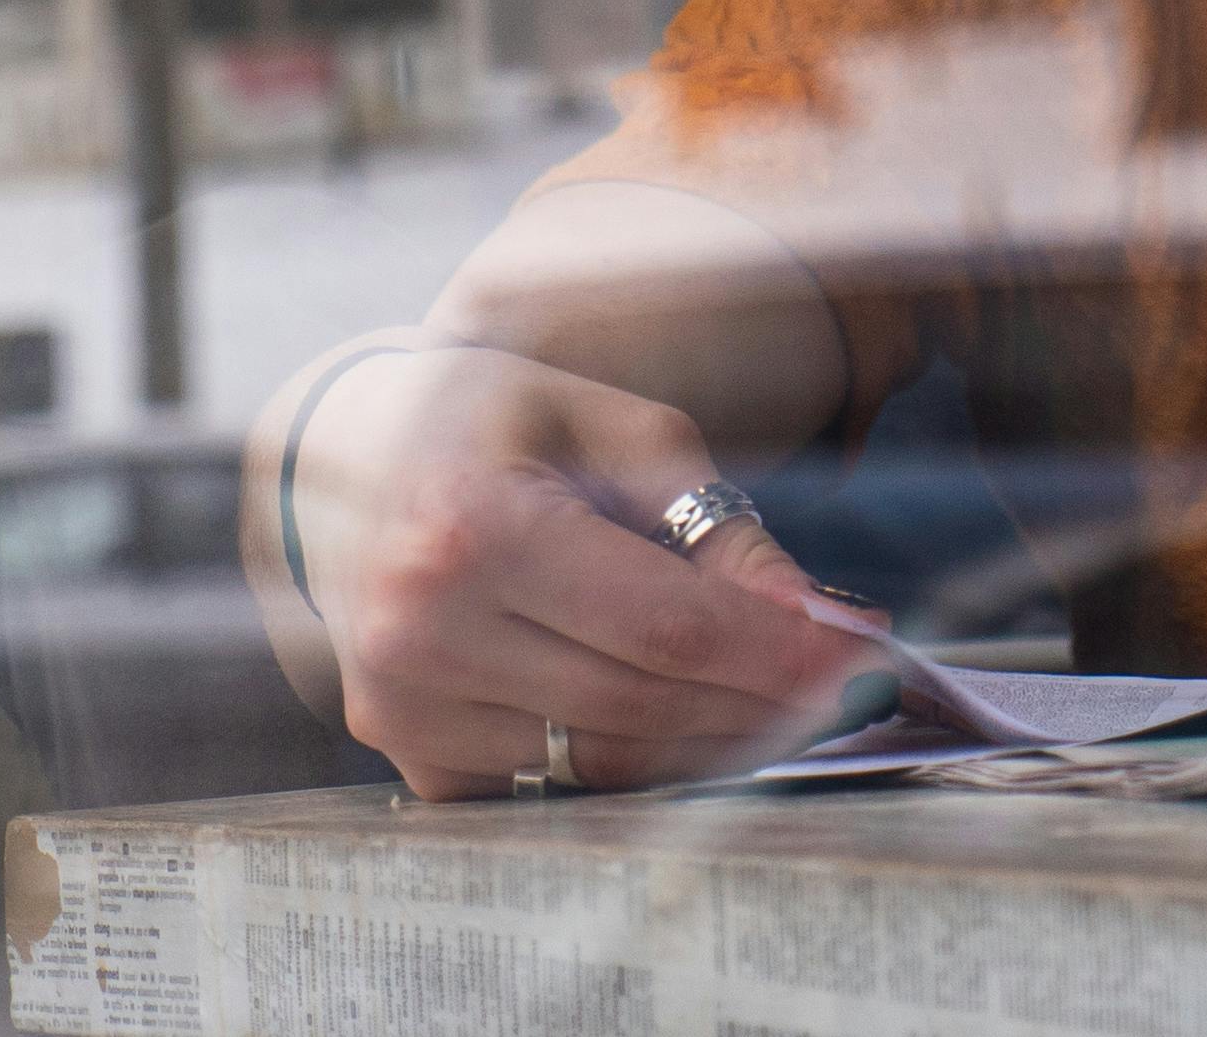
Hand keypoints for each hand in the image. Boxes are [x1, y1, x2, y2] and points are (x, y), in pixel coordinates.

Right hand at [265, 338, 892, 795]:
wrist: (346, 459)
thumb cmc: (497, 424)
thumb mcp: (613, 432)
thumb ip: (713, 526)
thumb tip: (816, 622)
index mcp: (470, 527)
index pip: (661, 623)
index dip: (773, 652)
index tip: (860, 662)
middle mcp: (420, 629)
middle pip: (639, 701)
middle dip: (761, 702)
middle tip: (848, 690)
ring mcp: (403, 708)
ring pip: (603, 758)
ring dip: (709, 739)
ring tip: (783, 701)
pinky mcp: (408, 756)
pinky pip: (554, 781)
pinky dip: (635, 758)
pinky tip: (692, 719)